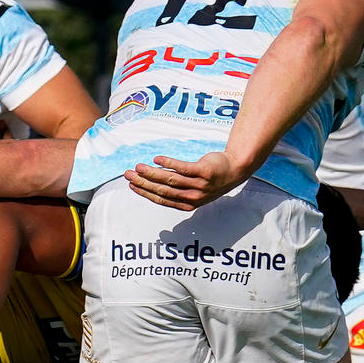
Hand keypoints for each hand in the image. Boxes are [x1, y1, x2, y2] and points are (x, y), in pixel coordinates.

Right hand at [124, 151, 245, 211]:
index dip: (145, 193)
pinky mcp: (204, 171)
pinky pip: (183, 167)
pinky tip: (157, 159)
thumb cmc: (210, 179)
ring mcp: (199, 185)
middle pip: (163, 190)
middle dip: (143, 183)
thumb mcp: (193, 190)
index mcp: (188, 204)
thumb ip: (175, 189)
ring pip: (170, 179)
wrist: (235, 169)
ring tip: (138, 166)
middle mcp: (193, 197)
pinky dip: (169, 163)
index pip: (161, 199)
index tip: (131, 185)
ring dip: (152, 173)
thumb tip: (151, 182)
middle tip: (129, 174)